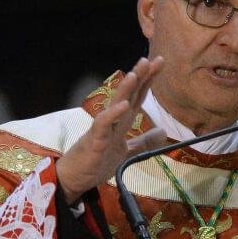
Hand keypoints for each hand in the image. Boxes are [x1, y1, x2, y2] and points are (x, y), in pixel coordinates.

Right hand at [54, 57, 167, 205]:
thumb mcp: (127, 152)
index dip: (148, 80)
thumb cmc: (96, 163)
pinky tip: (123, 105)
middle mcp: (112, 120)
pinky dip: (113, 114)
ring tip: (135, 74)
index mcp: (121, 122)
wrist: (74, 179)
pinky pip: (103, 125)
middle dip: (139, 77)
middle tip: (150, 59)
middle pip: (128, 95)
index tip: (159, 62)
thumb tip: (163, 132)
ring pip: (114, 104)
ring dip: (125, 89)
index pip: (137, 97)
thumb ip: (144, 142)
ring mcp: (102, 129)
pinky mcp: (94, 140)